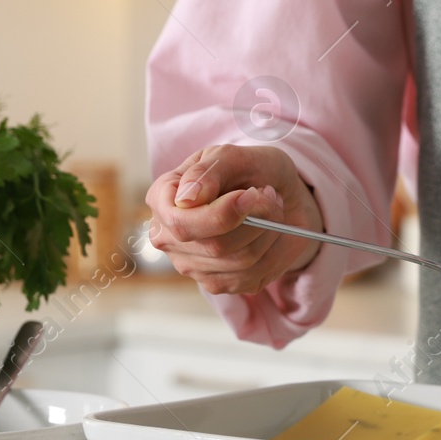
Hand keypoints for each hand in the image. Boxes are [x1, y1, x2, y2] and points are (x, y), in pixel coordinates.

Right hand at [145, 144, 323, 294]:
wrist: (271, 192)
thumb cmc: (245, 170)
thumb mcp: (230, 156)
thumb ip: (208, 172)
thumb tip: (188, 198)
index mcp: (162, 201)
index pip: (182, 223)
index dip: (221, 214)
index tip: (251, 195)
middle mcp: (169, 239)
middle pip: (216, 246)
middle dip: (256, 219)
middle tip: (271, 194)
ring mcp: (193, 266)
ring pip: (241, 261)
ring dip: (271, 231)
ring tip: (275, 206)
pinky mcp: (220, 283)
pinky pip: (257, 274)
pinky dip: (278, 249)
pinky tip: (277, 230)